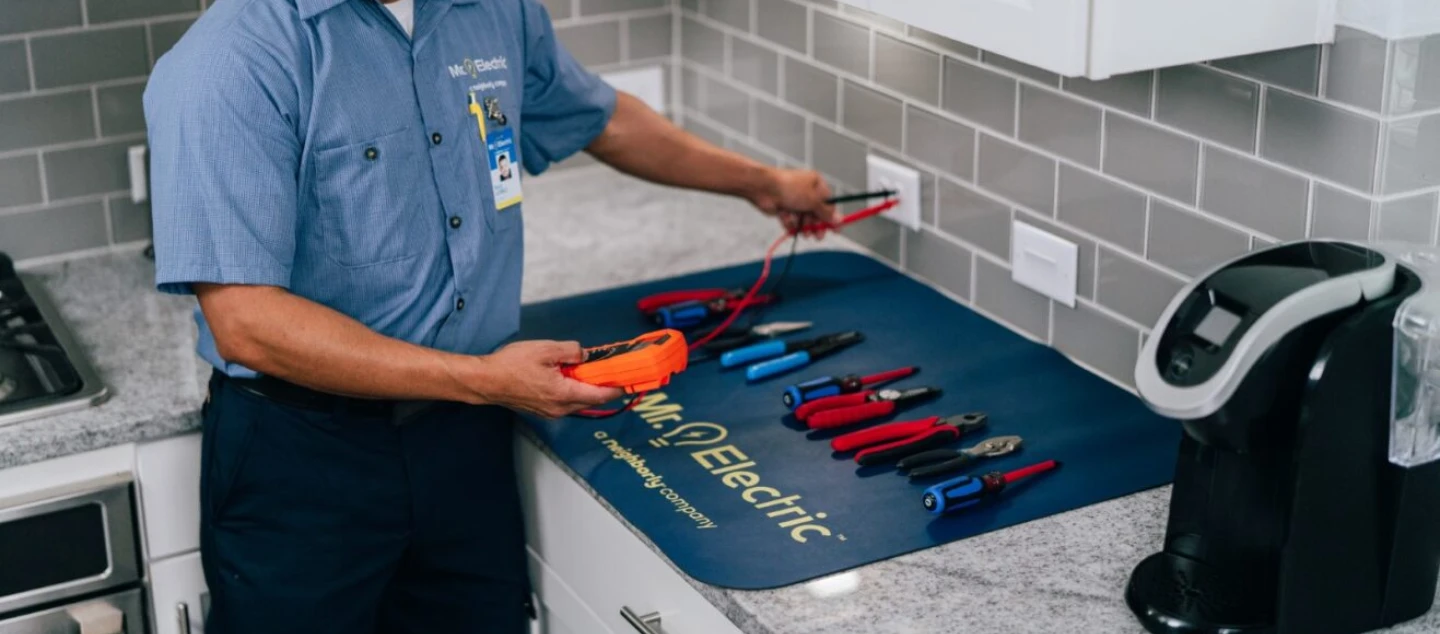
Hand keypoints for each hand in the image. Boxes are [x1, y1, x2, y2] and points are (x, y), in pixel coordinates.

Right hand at [467, 340, 623, 417]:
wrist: (486, 382)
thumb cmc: (511, 365)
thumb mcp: (545, 349)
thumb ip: (572, 351)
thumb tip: (585, 355)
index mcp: (563, 393)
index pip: (599, 395)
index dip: (617, 389)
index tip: (629, 382)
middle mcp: (560, 408)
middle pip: (591, 400)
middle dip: (604, 387)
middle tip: (613, 372)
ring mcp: (551, 411)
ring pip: (579, 401)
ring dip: (587, 388)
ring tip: (590, 371)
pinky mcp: (543, 410)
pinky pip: (566, 402)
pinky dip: (573, 391)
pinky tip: (570, 377)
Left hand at [748, 168, 837, 236]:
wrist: (764, 188)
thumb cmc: (790, 188)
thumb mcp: (813, 200)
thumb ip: (826, 212)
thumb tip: (839, 219)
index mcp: (816, 184)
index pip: (828, 203)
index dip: (832, 217)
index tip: (836, 230)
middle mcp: (806, 191)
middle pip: (816, 213)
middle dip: (816, 225)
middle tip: (818, 237)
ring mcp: (794, 200)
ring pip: (803, 218)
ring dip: (804, 226)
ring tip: (803, 232)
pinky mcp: (783, 207)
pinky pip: (791, 219)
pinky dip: (790, 223)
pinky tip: (787, 221)